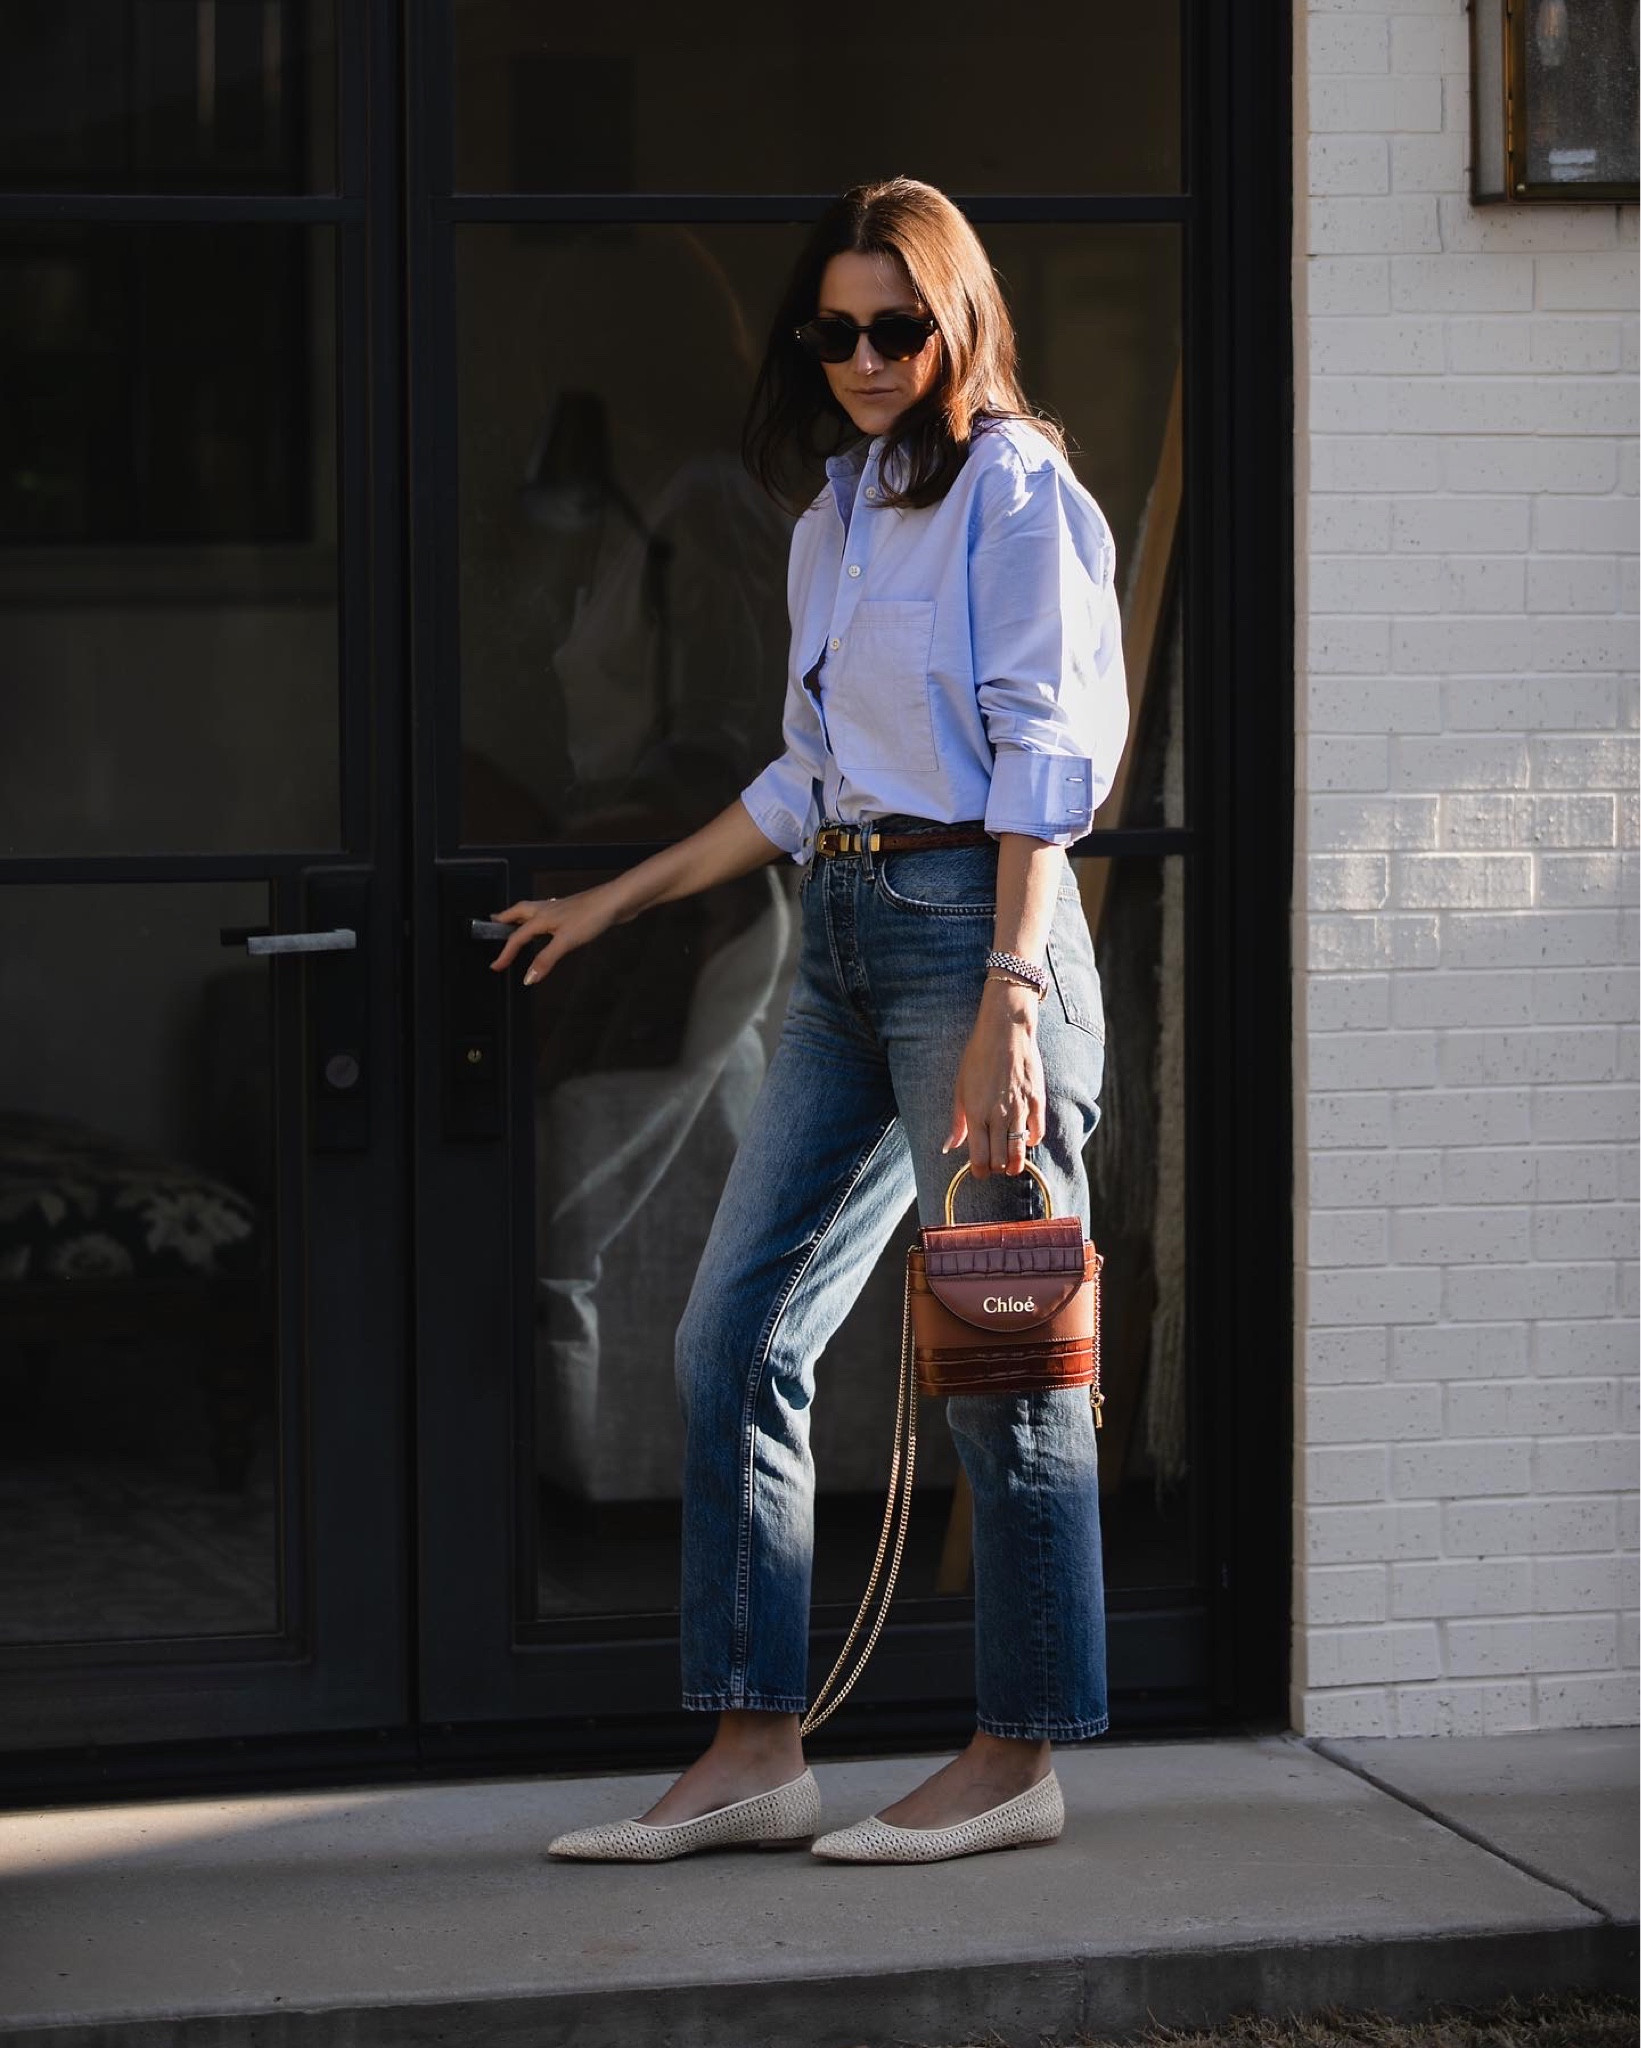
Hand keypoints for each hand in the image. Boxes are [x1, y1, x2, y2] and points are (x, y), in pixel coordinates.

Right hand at [488, 884, 621, 984]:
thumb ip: (546, 959)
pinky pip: (548, 915)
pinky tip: (548, 927)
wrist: (617, 900)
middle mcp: (547, 910)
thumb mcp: (566, 941)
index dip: (505, 953)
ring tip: (514, 924)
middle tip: (492, 923)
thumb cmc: (591, 918)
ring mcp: (560, 908)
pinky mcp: (573, 911)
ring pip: (533, 911)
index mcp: (541, 917)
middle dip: (504, 918)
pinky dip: (539, 920)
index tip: (495, 967)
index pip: (516, 937)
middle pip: (519, 912)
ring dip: (520, 917)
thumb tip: (526, 979)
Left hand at [942, 980, 1045, 1178]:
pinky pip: (1037, 1132)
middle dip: (996, 1168)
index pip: (979, 1157)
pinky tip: (1026, 1139)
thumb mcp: (960, 1089)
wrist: (1005, 1032)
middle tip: (994, 1165)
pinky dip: (1031, 1141)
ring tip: (1011, 1164)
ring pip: (1019, 1151)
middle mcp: (997, 1115)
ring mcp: (1019, 1109)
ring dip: (1014, 1162)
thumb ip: (957, 1122)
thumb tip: (948, 1146)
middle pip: (1000, 1160)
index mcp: (975, 1114)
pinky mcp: (1037, 1101)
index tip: (980, 1172)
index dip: (980, 1171)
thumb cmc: (977, 1058)